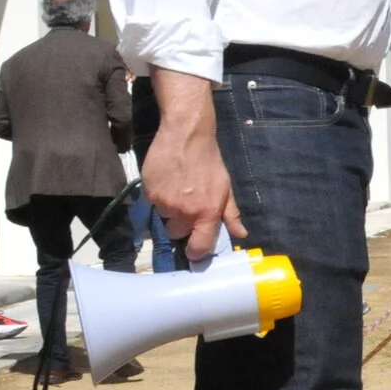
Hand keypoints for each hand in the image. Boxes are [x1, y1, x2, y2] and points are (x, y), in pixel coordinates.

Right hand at [142, 84, 243, 261]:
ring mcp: (165, 203)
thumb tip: (241, 234)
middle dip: (181, 225)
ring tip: (177, 188)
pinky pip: (152, 204)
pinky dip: (158, 197)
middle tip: (186, 205)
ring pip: (164, 218)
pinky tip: (167, 182)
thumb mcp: (225, 187)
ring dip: (169, 209)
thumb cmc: (209, 162)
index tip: (194, 252)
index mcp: (207, 212)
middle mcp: (185, 212)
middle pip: (177, 233)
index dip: (196, 253)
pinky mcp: (149, 193)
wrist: (186, 136)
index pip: (199, 246)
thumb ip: (231, 214)